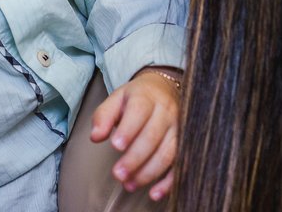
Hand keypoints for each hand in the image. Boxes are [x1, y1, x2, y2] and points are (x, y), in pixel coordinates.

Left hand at [90, 68, 179, 200]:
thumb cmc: (137, 97)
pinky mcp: (185, 144)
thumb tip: (95, 136)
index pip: (139, 112)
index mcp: (146, 97)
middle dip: (134, 158)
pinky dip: (169, 182)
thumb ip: (103, 116)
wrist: (165, 89)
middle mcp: (166, 112)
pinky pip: (180, 165)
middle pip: (152, 136)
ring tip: (129, 184)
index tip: (116, 146)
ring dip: (148, 172)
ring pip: (167, 153)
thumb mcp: (117, 99)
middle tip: (118, 174)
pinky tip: (154, 193)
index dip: (128, 130)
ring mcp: (178, 128)